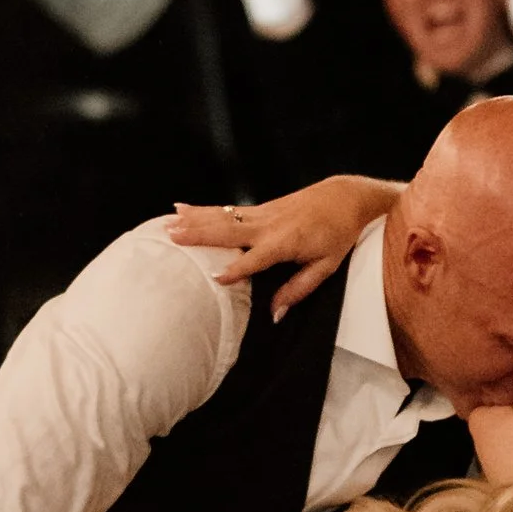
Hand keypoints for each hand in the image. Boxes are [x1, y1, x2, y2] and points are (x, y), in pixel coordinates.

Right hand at [166, 174, 396, 316]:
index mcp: (285, 242)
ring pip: (222, 216)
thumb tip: (275, 314)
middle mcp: (269, 224)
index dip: (237, 268)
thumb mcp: (326, 267)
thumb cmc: (337, 234)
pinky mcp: (259, 207)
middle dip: (199, 234)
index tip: (214, 278)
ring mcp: (262, 212)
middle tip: (172, 237)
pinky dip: (202, 209)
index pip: (256, 258)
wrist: (345, 197)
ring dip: (193, 219)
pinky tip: (182, 208)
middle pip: (229, 230)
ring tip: (167, 223)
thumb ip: (298, 290)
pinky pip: (226, 210)